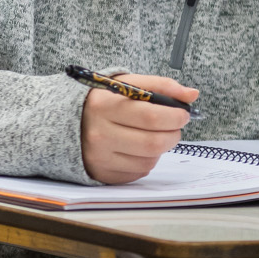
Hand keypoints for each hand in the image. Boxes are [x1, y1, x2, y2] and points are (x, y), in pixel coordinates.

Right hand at [80, 73, 197, 184]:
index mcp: (103, 106)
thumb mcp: (125, 84)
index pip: (150, 117)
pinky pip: (139, 172)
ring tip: (153, 135)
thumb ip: (160, 86)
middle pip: (153, 143)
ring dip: (160, 148)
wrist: (66, 120)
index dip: (175, 116)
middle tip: (174, 127)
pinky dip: (146, 160)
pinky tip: (138, 148)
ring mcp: (100, 157)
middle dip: (173, 135)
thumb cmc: (103, 101)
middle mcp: (99, 134)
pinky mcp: (103, 174)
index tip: (183, 114)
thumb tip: (192, 95)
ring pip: (149, 160)